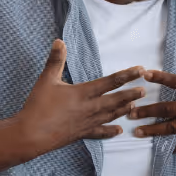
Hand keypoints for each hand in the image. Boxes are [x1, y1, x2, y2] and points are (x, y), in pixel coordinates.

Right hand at [17, 39, 145, 154]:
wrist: (31, 134)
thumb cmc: (38, 106)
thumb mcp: (46, 80)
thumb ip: (55, 60)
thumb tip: (59, 41)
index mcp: (84, 93)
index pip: (111, 81)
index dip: (127, 75)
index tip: (141, 70)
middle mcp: (90, 108)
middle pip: (116, 100)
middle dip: (131, 94)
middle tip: (144, 90)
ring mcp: (88, 122)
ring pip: (111, 115)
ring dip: (124, 110)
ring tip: (135, 106)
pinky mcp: (82, 134)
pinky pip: (99, 132)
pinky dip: (109, 131)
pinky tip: (118, 131)